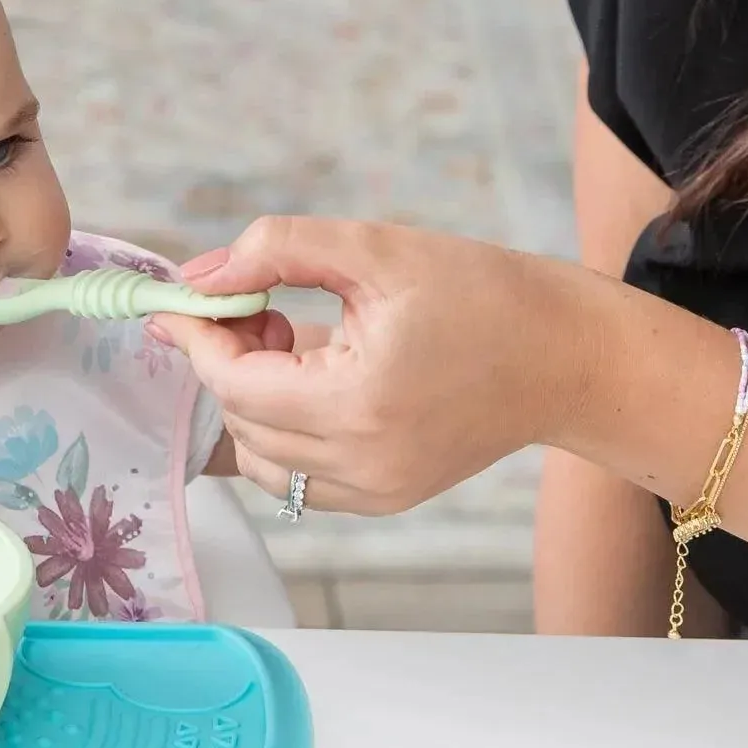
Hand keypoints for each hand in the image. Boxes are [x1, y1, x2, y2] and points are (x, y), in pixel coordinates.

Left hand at [151, 216, 583, 514]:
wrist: (567, 354)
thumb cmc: (480, 292)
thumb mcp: (373, 248)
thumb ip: (275, 251)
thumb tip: (197, 277)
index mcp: (357, 402)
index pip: (233, 384)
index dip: (198, 336)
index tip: (180, 298)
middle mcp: (362, 464)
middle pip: (241, 420)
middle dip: (229, 359)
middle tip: (263, 305)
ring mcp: (375, 491)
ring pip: (261, 458)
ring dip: (254, 398)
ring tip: (296, 340)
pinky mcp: (387, 499)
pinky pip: (299, 477)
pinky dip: (285, 430)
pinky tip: (320, 377)